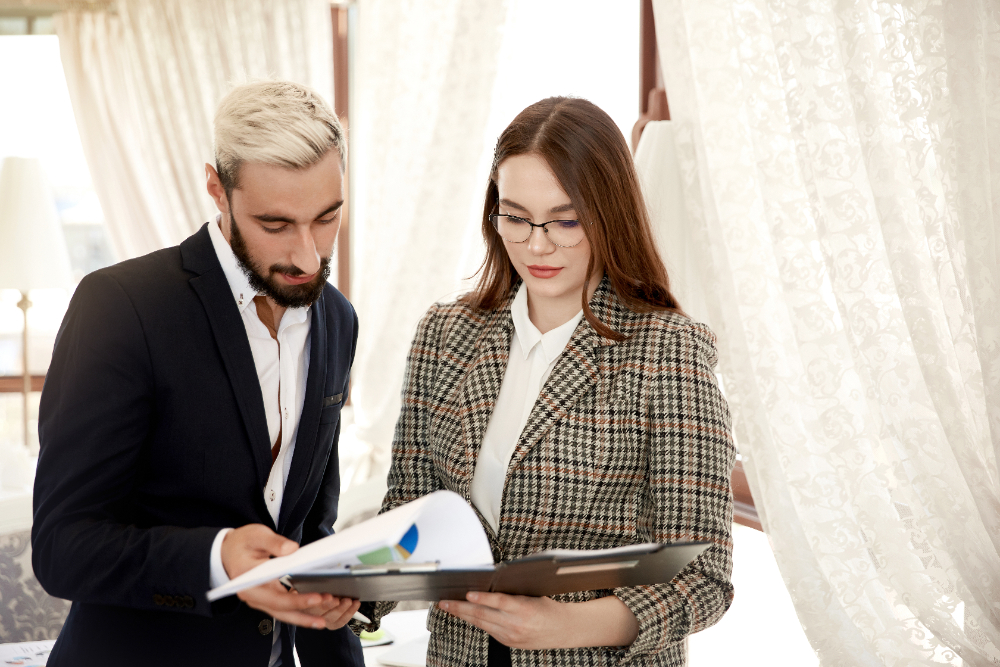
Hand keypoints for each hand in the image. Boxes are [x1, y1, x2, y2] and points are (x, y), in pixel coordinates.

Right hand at [221, 524, 357, 629]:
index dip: (297, 599)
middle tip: (327, 611)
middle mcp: (253, 595)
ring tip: (323, 620)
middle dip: (305, 612)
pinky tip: (313, 612)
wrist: (225, 552)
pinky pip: (281, 609)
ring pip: (281, 613)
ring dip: (302, 617)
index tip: (317, 597)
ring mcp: (258, 599)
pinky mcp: (264, 598)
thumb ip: (273, 542)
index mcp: (249, 580)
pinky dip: (297, 612)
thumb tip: (292, 549)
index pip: (276, 595)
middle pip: (281, 610)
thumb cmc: (241, 543)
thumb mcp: (256, 535)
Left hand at [438, 591, 639, 648]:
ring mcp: (511, 636)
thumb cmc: (549, 608)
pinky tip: (465, 615)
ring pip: (481, 624)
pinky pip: (487, 630)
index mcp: (524, 609)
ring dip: (462, 615)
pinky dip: (475, 621)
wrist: (564, 630)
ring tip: (448, 607)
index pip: (499, 602)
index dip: (481, 598)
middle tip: (444, 602)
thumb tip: (488, 584)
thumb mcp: (532, 595)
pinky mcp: (508, 643)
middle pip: (483, 615)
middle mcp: (516, 625)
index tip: (467, 594)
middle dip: (460, 608)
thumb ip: (511, 593)